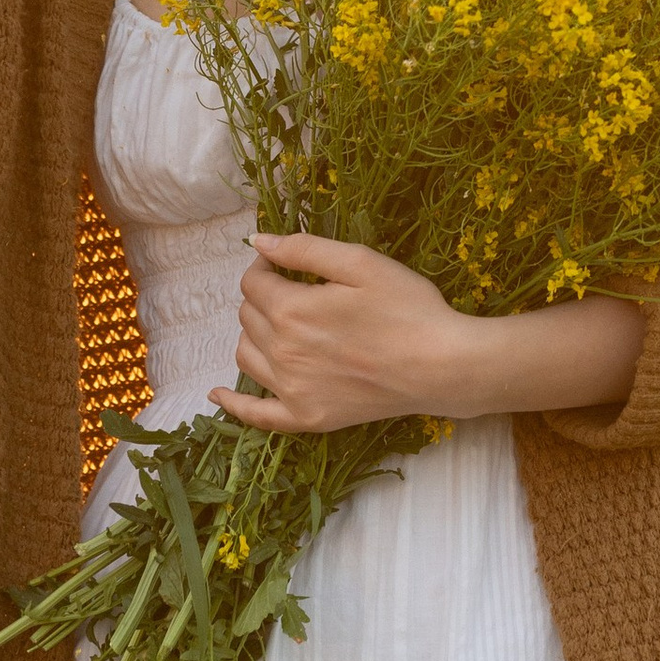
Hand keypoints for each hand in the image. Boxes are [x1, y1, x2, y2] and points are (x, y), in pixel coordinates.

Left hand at [211, 239, 643, 434]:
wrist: (442, 367)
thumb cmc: (408, 308)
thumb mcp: (361, 263)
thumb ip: (305, 249)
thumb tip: (258, 242)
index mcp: (291, 310)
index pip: (254, 282)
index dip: (266, 267)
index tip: (286, 264)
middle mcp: (281, 352)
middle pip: (247, 316)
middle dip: (263, 297)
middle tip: (294, 290)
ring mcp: (291, 390)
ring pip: (246, 354)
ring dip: (254, 334)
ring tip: (281, 326)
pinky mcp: (306, 417)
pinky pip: (257, 415)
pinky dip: (233, 406)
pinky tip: (217, 395)